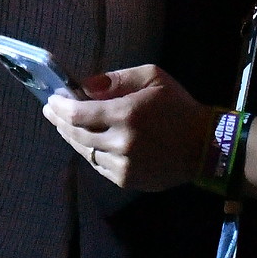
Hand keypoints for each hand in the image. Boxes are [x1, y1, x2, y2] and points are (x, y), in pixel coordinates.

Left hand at [42, 65, 220, 191]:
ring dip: (73, 138)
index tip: (51, 100)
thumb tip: (85, 85)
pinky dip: (90, 152)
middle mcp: (121, 142)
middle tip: (51, 111)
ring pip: (85, 152)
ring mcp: (123, 165)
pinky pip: (98, 165)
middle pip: (76, 134)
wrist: (205, 147)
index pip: (79, 114)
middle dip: (60, 121)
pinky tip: (88, 142)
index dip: (60, 107)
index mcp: (127, 114)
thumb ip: (117, 78)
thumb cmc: (179, 106)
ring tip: (65, 126)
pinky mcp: (127, 180)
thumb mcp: (153, 77)